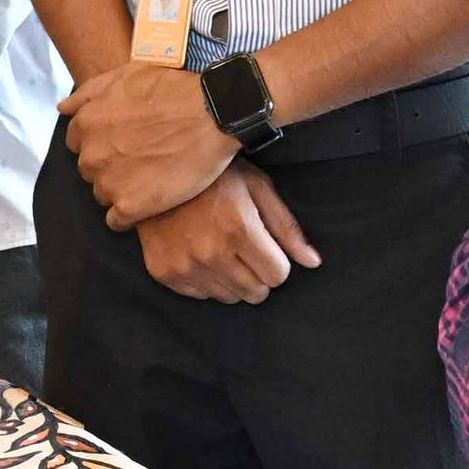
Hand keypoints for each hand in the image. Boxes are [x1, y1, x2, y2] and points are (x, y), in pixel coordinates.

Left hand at [63, 58, 238, 228]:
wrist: (213, 112)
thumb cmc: (173, 89)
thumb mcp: (125, 74)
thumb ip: (89, 93)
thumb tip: (62, 108)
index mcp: (86, 124)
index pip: (79, 144)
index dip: (103, 143)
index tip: (126, 142)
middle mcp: (91, 156)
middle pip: (91, 170)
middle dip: (111, 165)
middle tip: (143, 158)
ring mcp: (109, 183)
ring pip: (103, 194)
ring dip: (122, 189)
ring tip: (151, 177)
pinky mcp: (130, 207)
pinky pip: (116, 221)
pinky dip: (129, 214)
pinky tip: (149, 202)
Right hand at [135, 163, 315, 304]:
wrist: (155, 170)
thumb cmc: (214, 175)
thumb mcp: (257, 188)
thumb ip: (286, 228)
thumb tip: (313, 263)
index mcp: (239, 229)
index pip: (278, 275)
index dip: (277, 262)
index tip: (266, 246)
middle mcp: (211, 253)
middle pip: (256, 292)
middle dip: (258, 274)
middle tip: (245, 249)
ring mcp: (185, 265)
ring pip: (230, 298)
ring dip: (233, 279)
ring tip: (221, 248)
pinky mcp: (164, 272)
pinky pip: (201, 295)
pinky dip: (206, 280)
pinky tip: (199, 252)